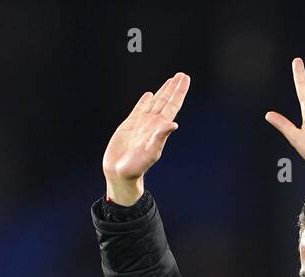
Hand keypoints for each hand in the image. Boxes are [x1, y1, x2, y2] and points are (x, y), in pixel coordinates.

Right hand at [102, 72, 190, 204]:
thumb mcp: (150, 152)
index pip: (172, 105)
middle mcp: (152, 123)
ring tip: (170, 80)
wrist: (120, 173)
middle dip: (174, 88)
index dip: (179, 92)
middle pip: (166, 101)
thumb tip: (173, 124)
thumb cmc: (136, 167)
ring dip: (163, 91)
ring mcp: (142, 124)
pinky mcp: (130, 125)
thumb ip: (161, 137)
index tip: (184, 79)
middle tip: (182, 75)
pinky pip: (140, 109)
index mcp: (159, 128)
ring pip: (155, 102)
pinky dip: (145, 100)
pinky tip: (149, 94)